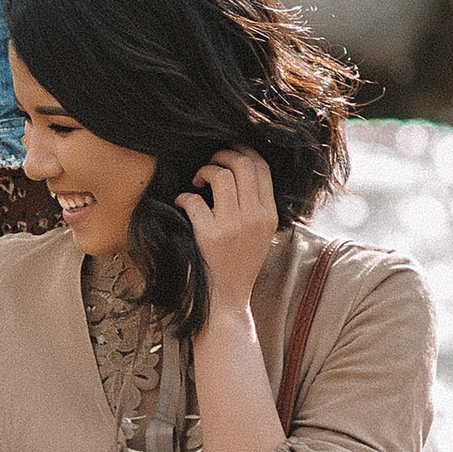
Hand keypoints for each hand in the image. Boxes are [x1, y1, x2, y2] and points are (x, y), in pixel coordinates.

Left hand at [180, 147, 279, 320]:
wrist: (227, 301)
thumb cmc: (240, 265)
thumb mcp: (262, 235)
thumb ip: (257, 205)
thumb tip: (241, 168)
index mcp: (270, 215)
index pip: (262, 167)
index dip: (243, 151)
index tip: (228, 152)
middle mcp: (255, 218)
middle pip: (242, 164)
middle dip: (221, 155)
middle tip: (210, 164)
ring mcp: (233, 226)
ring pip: (220, 176)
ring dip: (204, 171)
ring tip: (197, 182)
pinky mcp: (210, 236)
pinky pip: (194, 200)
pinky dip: (183, 197)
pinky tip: (182, 204)